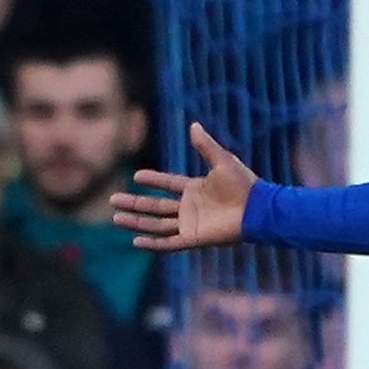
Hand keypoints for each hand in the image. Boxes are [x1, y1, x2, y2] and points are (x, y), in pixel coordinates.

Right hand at [116, 122, 254, 251]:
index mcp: (195, 189)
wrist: (257, 210)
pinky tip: (135, 241)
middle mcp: (189, 207)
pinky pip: (168, 243)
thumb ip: (205, 145)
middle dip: (133, 203)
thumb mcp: (222, 160)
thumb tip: (193, 124)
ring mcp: (189, 224)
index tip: (135, 176)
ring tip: (115, 217)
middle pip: (154, 206)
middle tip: (112, 200)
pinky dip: (152, 244)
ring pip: (156, 224)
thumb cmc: (243, 185)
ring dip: (136, 222)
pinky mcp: (192, 238)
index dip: (152, 180)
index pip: (167, 184)